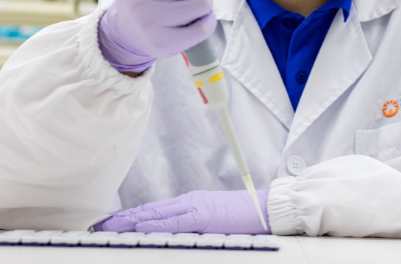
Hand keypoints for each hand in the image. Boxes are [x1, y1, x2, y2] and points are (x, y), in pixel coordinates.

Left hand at [94, 189, 269, 233]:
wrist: (266, 208)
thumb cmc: (244, 216)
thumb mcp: (214, 220)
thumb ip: (193, 224)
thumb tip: (174, 234)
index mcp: (191, 203)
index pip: (154, 211)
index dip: (131, 217)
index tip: (111, 223)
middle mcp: (189, 201)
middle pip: (149, 211)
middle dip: (122, 219)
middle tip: (99, 226)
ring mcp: (195, 206)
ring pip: (155, 214)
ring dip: (130, 222)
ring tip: (108, 228)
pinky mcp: (202, 215)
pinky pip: (173, 222)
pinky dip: (154, 225)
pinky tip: (138, 229)